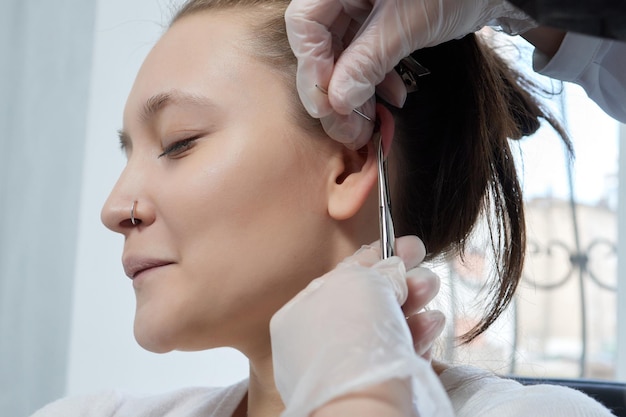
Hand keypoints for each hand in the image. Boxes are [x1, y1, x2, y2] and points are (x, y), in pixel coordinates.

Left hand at [270, 236, 453, 416]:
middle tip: (425, 274)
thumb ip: (376, 269)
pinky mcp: (372, 385)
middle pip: (369, 300)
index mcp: (300, 313)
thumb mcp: (361, 283)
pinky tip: (431, 327)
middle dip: (402, 282)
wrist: (361, 402)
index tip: (409, 245)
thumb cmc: (351, 336)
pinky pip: (397, 353)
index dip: (378, 255)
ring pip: (387, 327)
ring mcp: (345, 365)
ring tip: (431, 302)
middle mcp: (319, 340)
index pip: (342, 275)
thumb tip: (395, 266)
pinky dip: (416, 338)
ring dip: (414, 308)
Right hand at [285, 0, 534, 147]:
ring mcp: (362, 7)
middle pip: (319, 44)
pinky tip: (392, 99)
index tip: (327, 103)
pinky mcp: (380, 23)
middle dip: (332, 90)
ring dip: (353, 93)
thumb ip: (368, 61)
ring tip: (366, 124)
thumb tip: (338, 103)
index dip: (312, 65)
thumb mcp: (409, 24)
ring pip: (341, 55)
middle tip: (346, 129)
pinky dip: (375, 81)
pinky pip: (364, 55)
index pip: (305, 23)